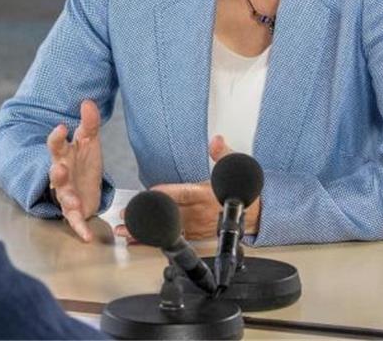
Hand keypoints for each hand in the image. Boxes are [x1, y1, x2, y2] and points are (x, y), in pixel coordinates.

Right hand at [47, 99, 103, 242]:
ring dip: (67, 199)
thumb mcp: (90, 141)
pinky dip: (80, 228)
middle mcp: (61, 175)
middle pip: (55, 172)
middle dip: (56, 172)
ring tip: (73, 201)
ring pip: (63, 196)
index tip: (61, 127)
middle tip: (58, 167)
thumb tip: (88, 101)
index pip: (56, 145)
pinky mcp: (74, 211)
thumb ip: (90, 123)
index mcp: (63, 155)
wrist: (86, 186)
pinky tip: (87, 236)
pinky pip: (75, 220)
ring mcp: (66, 194)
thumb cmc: (84, 162)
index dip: (56, 137)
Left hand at [114, 135, 260, 241]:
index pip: (183, 193)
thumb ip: (223, 154)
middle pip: (170, 214)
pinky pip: (174, 238)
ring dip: (147, 232)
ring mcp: (198, 225)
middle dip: (147, 215)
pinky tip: (140, 241)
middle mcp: (200, 212)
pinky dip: (157, 240)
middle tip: (125, 216)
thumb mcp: (235, 167)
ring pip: (169, 229)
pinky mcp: (197, 235)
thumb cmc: (240, 191)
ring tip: (126, 233)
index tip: (149, 193)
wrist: (256, 214)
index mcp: (206, 194)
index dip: (166, 194)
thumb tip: (217, 141)